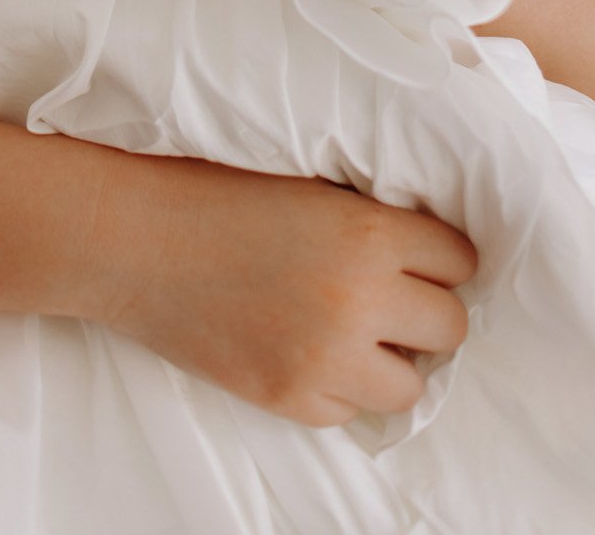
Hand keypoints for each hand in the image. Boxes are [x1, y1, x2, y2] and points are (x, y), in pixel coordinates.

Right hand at [86, 157, 476, 426]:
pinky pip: (353, 409)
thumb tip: (423, 248)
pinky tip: (306, 348)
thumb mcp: (308, 186)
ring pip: (412, 382)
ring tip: (352, 330)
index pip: (459, 258)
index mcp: (367, 231)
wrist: (135, 241)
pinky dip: (340, 385)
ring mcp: (327, 357)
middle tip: (386, 294)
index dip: (436, 254)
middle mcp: (359, 298)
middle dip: (423, 308)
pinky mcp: (293, 398)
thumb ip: (369, 218)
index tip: (414, 254)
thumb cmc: (213, 194)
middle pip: (450, 325)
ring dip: (391, 357)